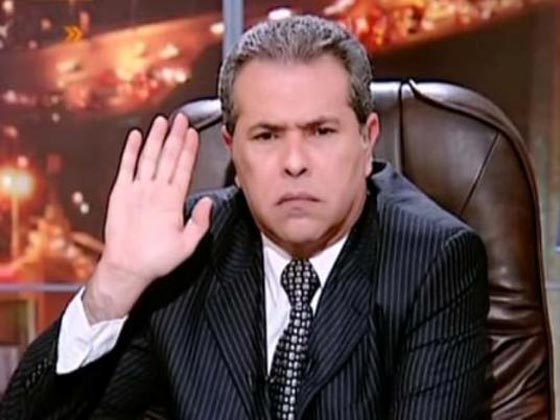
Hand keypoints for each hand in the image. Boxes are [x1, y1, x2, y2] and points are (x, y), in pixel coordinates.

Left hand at [84, 114, 212, 322]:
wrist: (126, 267)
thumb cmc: (156, 258)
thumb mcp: (188, 246)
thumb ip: (200, 223)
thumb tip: (208, 203)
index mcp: (172, 200)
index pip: (184, 167)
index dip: (189, 148)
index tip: (193, 133)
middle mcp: (155, 190)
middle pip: (168, 156)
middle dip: (176, 135)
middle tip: (181, 118)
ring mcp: (136, 189)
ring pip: (148, 156)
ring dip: (156, 137)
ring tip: (162, 121)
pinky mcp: (120, 192)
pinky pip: (126, 166)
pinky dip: (130, 150)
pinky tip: (134, 136)